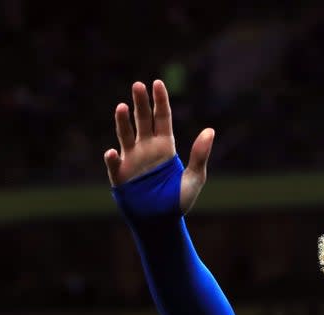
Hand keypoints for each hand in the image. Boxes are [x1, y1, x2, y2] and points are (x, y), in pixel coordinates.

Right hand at [103, 80, 214, 213]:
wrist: (162, 222)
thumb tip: (210, 131)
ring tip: (122, 107)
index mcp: (165, 146)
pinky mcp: (121, 175)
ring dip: (123, 121)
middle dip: (140, 102)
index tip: (158, 83)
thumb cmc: (178, 201)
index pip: (162, 118)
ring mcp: (131, 160)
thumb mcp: (195, 178)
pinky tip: (114, 152)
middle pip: (142, 120)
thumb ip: (200, 155)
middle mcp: (146, 148)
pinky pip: (115, 164)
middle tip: (138, 85)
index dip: (160, 101)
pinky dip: (113, 158)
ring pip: (125, 135)